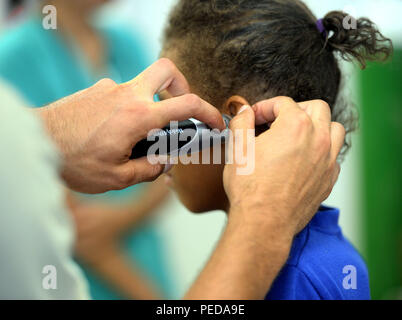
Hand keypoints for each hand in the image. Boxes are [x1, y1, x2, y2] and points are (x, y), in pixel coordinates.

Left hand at [38, 59, 224, 193]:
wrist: (34, 142)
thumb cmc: (73, 161)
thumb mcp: (118, 178)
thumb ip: (150, 169)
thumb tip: (165, 161)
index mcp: (138, 116)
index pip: (186, 105)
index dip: (209, 112)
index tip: (216, 123)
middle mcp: (127, 94)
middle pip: (167, 70)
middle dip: (182, 85)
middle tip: (179, 108)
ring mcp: (110, 88)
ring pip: (143, 84)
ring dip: (153, 102)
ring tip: (141, 132)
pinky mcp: (96, 89)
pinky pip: (122, 94)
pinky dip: (129, 109)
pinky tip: (114, 132)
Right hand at [185, 97, 344, 298]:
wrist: (264, 222)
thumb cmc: (251, 188)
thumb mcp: (238, 148)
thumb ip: (242, 122)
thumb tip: (245, 111)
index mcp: (296, 126)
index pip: (283, 103)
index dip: (264, 107)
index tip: (254, 118)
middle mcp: (318, 140)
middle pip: (316, 108)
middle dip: (296, 109)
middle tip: (278, 120)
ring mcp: (327, 161)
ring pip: (334, 129)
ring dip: (318, 126)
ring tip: (298, 135)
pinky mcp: (329, 179)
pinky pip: (333, 155)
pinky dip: (321, 150)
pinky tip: (303, 159)